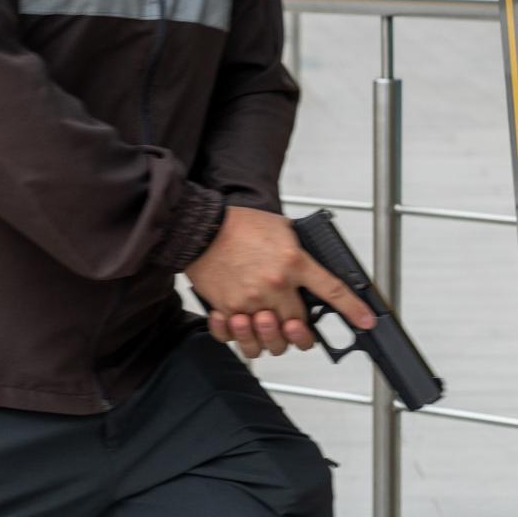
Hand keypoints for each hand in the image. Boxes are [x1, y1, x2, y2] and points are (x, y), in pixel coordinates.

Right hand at [185, 206, 375, 359]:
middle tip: (294, 325)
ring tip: (267, 327)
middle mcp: (275, 286)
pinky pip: (236, 336)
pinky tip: (239, 325)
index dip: (354, 311)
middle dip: (300, 331)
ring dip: (272, 340)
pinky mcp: (227, 308)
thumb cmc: (238, 225)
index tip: (366, 322)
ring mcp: (251, 301)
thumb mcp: (282, 228)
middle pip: (300, 327)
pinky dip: (238, 337)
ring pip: (271, 341)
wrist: (201, 226)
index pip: (333, 292)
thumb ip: (300, 250)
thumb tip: (315, 265)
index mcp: (293, 263)